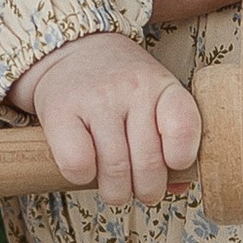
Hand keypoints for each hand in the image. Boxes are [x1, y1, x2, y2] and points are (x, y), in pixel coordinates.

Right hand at [6, 32, 203, 201]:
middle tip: (142, 190)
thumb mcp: (155, 99)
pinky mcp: (60, 111)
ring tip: (116, 187)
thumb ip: (172, 140)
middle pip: (148, 164)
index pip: (183, 126)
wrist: (72, 50)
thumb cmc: (120, 87)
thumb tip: (179, 187)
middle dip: (148, 191)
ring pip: (114, 171)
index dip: (181, 158)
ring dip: (117, 192)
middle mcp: (130, 88)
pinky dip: (83, 178)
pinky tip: (87, 168)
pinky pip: (78, 164)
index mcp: (161, 86)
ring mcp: (95, 99)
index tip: (173, 165)